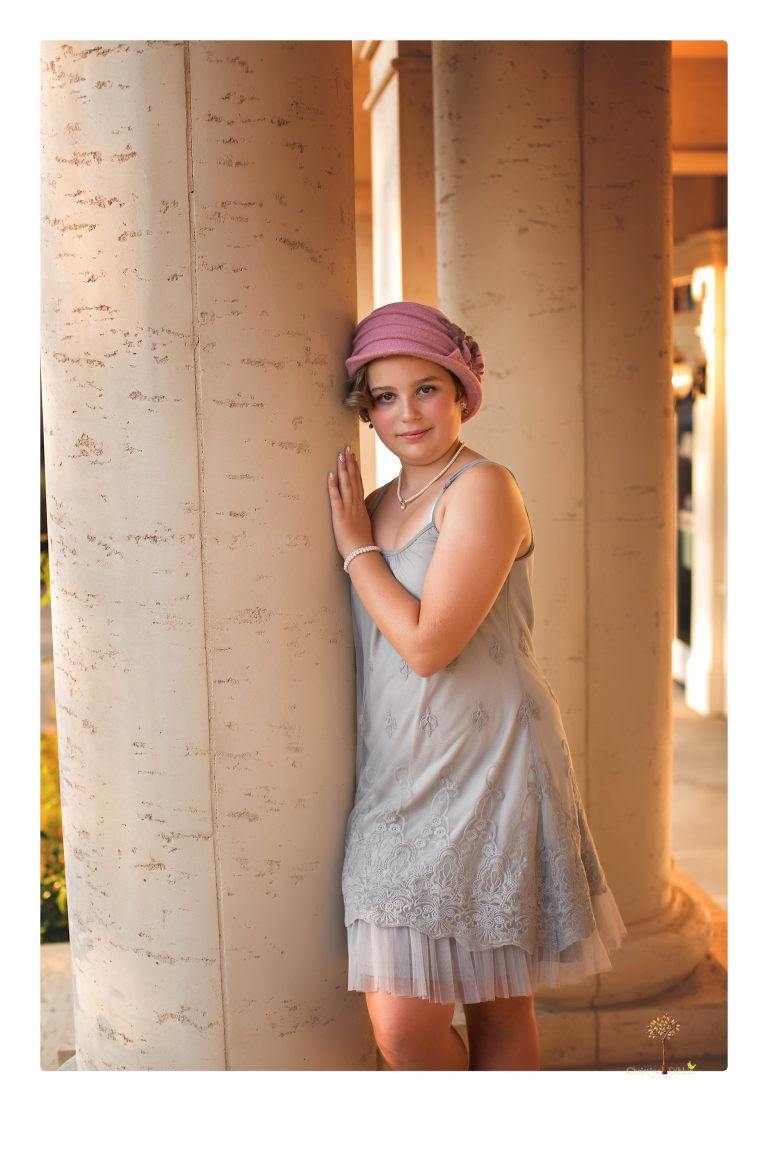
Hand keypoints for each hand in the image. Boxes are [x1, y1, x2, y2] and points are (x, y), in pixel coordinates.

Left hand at [327, 446, 373, 560]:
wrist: (362, 553)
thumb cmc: (361, 543)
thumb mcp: (362, 524)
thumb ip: (358, 514)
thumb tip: (356, 511)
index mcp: (360, 506)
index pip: (358, 482)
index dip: (355, 468)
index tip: (353, 456)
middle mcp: (355, 504)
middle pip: (353, 479)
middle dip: (350, 463)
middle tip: (347, 448)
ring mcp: (348, 509)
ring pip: (346, 484)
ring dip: (343, 469)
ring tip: (340, 455)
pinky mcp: (339, 515)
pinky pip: (336, 498)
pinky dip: (333, 486)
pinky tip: (330, 475)